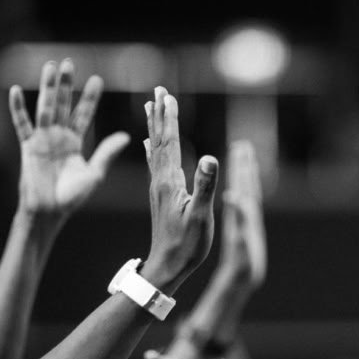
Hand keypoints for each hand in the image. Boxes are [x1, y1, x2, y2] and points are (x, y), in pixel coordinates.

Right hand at [10, 60, 129, 217]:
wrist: (50, 210)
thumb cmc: (73, 196)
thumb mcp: (95, 173)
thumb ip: (107, 153)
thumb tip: (126, 136)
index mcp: (75, 141)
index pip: (84, 114)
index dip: (89, 97)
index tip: (97, 79)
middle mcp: (59, 136)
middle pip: (63, 104)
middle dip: (66, 84)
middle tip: (70, 62)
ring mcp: (42, 139)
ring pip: (46, 108)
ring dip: (48, 88)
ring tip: (51, 66)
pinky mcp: (28, 146)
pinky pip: (21, 123)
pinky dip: (18, 107)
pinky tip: (16, 90)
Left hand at [142, 86, 217, 290]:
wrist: (166, 267)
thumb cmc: (187, 245)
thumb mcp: (201, 215)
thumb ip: (205, 185)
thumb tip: (210, 156)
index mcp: (170, 181)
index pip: (169, 142)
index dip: (169, 118)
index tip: (168, 95)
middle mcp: (160, 180)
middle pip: (159, 140)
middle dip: (160, 115)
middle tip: (159, 91)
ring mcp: (158, 188)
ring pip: (155, 149)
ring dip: (155, 127)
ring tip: (151, 108)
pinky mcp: (160, 196)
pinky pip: (155, 164)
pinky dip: (152, 149)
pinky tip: (148, 145)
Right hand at [217, 140, 266, 289]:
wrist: (248, 278)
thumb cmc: (243, 266)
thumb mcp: (240, 247)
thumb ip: (240, 226)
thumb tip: (235, 201)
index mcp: (247, 218)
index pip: (245, 190)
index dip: (242, 173)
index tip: (240, 154)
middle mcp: (250, 216)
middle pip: (248, 186)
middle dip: (245, 167)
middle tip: (243, 147)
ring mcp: (248, 219)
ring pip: (246, 191)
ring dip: (244, 173)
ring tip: (241, 156)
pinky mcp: (243, 223)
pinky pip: (241, 200)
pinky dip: (239, 188)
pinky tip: (235, 183)